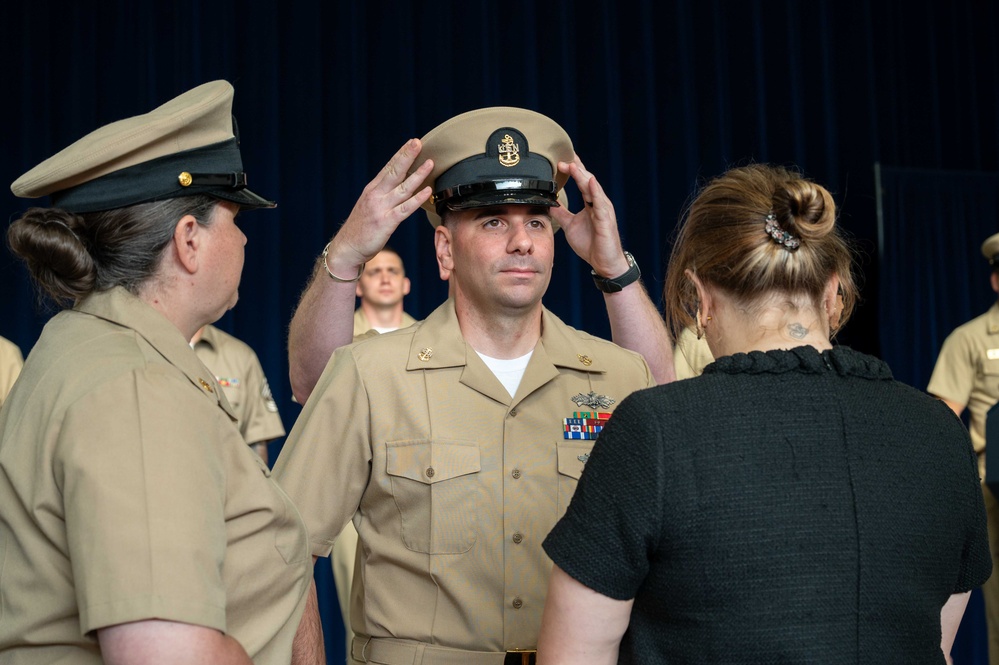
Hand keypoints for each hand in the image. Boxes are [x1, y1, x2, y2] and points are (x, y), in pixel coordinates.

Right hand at [324, 139, 432, 274]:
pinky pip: (405, 209)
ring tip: (429, 163)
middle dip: (407, 156)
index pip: (389, 168)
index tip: (412, 142)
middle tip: (418, 142)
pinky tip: (427, 191)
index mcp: (372, 190)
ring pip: (402, 188)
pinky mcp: (386, 222)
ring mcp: (381, 208)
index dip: (401, 154)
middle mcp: (376, 196)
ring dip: (417, 175)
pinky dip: (417, 199)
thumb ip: (383, 195)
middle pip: (394, 172)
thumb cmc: (361, 228)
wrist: (348, 247)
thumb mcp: (370, 206)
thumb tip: (399, 186)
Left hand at [551, 154, 629, 277]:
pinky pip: (600, 204)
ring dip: (583, 176)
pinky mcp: (606, 220)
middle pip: (587, 180)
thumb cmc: (591, 243)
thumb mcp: (570, 226)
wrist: (604, 262)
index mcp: (590, 203)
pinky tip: (590, 182)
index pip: (581, 182)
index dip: (572, 170)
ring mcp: (603, 210)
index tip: (559, 160)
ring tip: (573, 165)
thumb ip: (562, 214)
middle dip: (575, 169)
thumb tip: (550, 204)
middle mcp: (598, 203)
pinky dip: (595, 192)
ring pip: (593, 189)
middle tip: (561, 159)